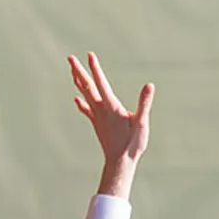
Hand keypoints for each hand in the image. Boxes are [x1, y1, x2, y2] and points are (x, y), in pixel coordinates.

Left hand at [68, 53, 154, 198]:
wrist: (120, 163)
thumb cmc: (132, 144)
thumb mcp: (142, 122)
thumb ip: (144, 103)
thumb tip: (149, 85)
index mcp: (111, 107)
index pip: (101, 83)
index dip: (95, 68)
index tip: (89, 54)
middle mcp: (100, 110)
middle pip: (87, 86)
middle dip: (79, 71)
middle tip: (70, 58)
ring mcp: (97, 117)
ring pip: (85, 95)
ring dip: (78, 82)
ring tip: (72, 71)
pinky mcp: (97, 125)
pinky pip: (87, 110)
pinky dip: (81, 102)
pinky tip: (77, 99)